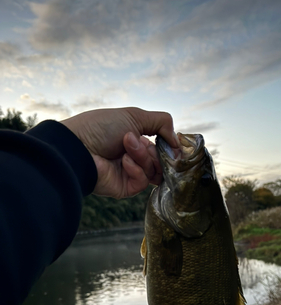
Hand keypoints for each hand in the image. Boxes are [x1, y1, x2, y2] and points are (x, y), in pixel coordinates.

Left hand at [60, 107, 178, 197]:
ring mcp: (129, 174)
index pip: (161, 148)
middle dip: (153, 150)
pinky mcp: (124, 188)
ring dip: (142, 156)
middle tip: (141, 142)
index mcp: (135, 141)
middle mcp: (133, 158)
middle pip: (161, 161)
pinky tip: (123, 161)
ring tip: (126, 145)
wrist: (78, 146)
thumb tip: (178, 141)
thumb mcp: (134, 116)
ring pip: (153, 171)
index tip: (172, 144)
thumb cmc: (100, 127)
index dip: (168, 146)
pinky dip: (135, 169)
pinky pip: (142, 181)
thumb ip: (161, 123)